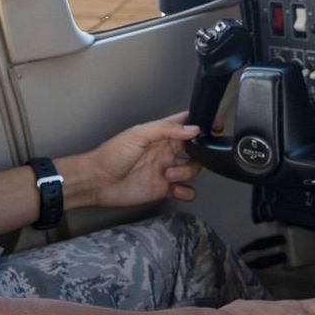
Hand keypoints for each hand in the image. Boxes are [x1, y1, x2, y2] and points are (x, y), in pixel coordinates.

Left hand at [73, 112, 202, 208]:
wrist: (98, 181)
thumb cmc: (113, 154)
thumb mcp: (139, 135)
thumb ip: (166, 129)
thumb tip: (194, 128)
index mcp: (160, 134)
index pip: (186, 124)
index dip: (202, 123)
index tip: (215, 126)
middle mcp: (166, 151)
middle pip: (195, 149)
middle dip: (200, 152)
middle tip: (192, 156)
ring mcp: (166, 170)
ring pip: (193, 169)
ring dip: (187, 173)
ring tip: (168, 175)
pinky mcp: (164, 189)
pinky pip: (185, 190)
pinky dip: (187, 192)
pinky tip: (176, 190)